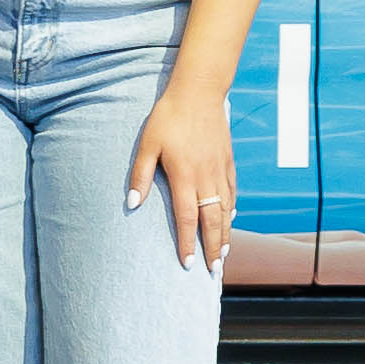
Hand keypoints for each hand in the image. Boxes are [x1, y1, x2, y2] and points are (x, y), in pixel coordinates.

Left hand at [124, 84, 242, 268]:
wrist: (199, 92)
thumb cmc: (168, 117)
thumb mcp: (147, 144)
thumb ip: (140, 175)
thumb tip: (133, 204)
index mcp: (184, 176)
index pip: (187, 219)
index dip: (187, 244)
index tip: (186, 264)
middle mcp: (206, 177)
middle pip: (212, 221)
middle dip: (212, 249)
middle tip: (211, 272)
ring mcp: (220, 170)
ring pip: (225, 210)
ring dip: (225, 235)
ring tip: (223, 255)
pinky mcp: (228, 161)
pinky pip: (231, 192)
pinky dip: (231, 210)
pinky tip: (229, 220)